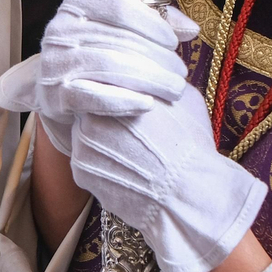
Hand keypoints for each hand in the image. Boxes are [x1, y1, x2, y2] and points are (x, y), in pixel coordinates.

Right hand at [0, 0, 198, 155]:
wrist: (57, 92)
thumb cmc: (97, 55)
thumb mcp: (119, 32)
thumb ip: (154, 25)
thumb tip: (192, 30)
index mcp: (77, 5)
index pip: (119, 6)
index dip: (151, 24)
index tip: (174, 42)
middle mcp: (60, 29)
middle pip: (119, 39)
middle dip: (157, 57)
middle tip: (181, 73)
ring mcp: (55, 62)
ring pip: (110, 66)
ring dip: (149, 79)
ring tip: (174, 89)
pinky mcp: (55, 95)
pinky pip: (95, 97)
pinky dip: (124, 101)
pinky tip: (149, 104)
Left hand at [71, 83, 266, 271]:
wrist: (187, 196)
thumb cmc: (191, 145)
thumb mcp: (182, 100)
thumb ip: (155, 83)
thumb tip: (148, 75)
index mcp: (116, 92)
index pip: (104, 83)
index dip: (118, 92)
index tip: (131, 102)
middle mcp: (91, 114)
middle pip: (90, 108)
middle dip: (106, 117)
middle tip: (131, 131)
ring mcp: (81, 145)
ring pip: (84, 135)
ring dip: (99, 140)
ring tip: (131, 153)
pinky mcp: (80, 173)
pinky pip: (85, 161)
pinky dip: (99, 165)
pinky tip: (125, 170)